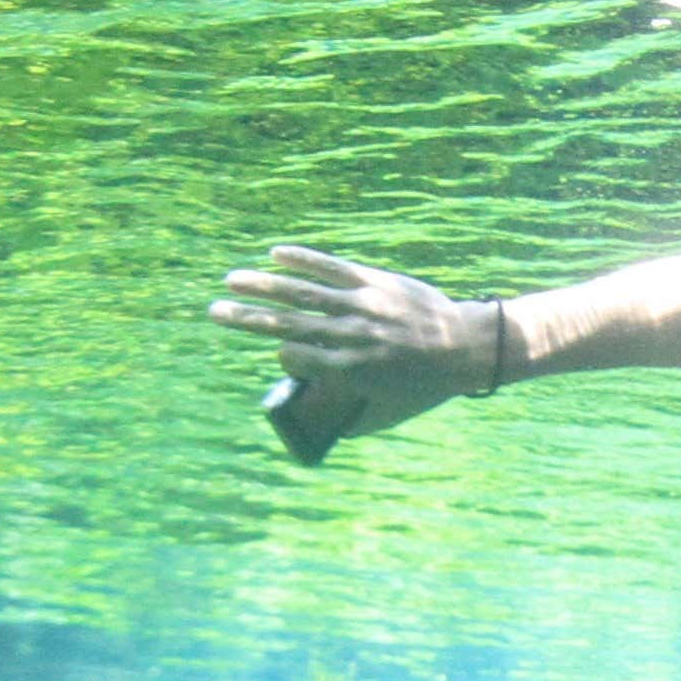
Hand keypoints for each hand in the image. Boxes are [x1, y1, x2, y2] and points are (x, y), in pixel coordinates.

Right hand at [205, 246, 507, 440]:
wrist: (467, 347)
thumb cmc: (425, 388)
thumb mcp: (387, 416)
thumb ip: (350, 422)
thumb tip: (319, 427)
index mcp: (349, 371)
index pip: (297, 359)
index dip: (284, 355)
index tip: (282, 351)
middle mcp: (350, 337)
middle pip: (287, 326)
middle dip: (246, 319)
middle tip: (213, 311)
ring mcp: (362, 306)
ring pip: (302, 293)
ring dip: (263, 286)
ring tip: (231, 281)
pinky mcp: (375, 282)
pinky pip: (333, 268)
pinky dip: (304, 258)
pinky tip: (276, 252)